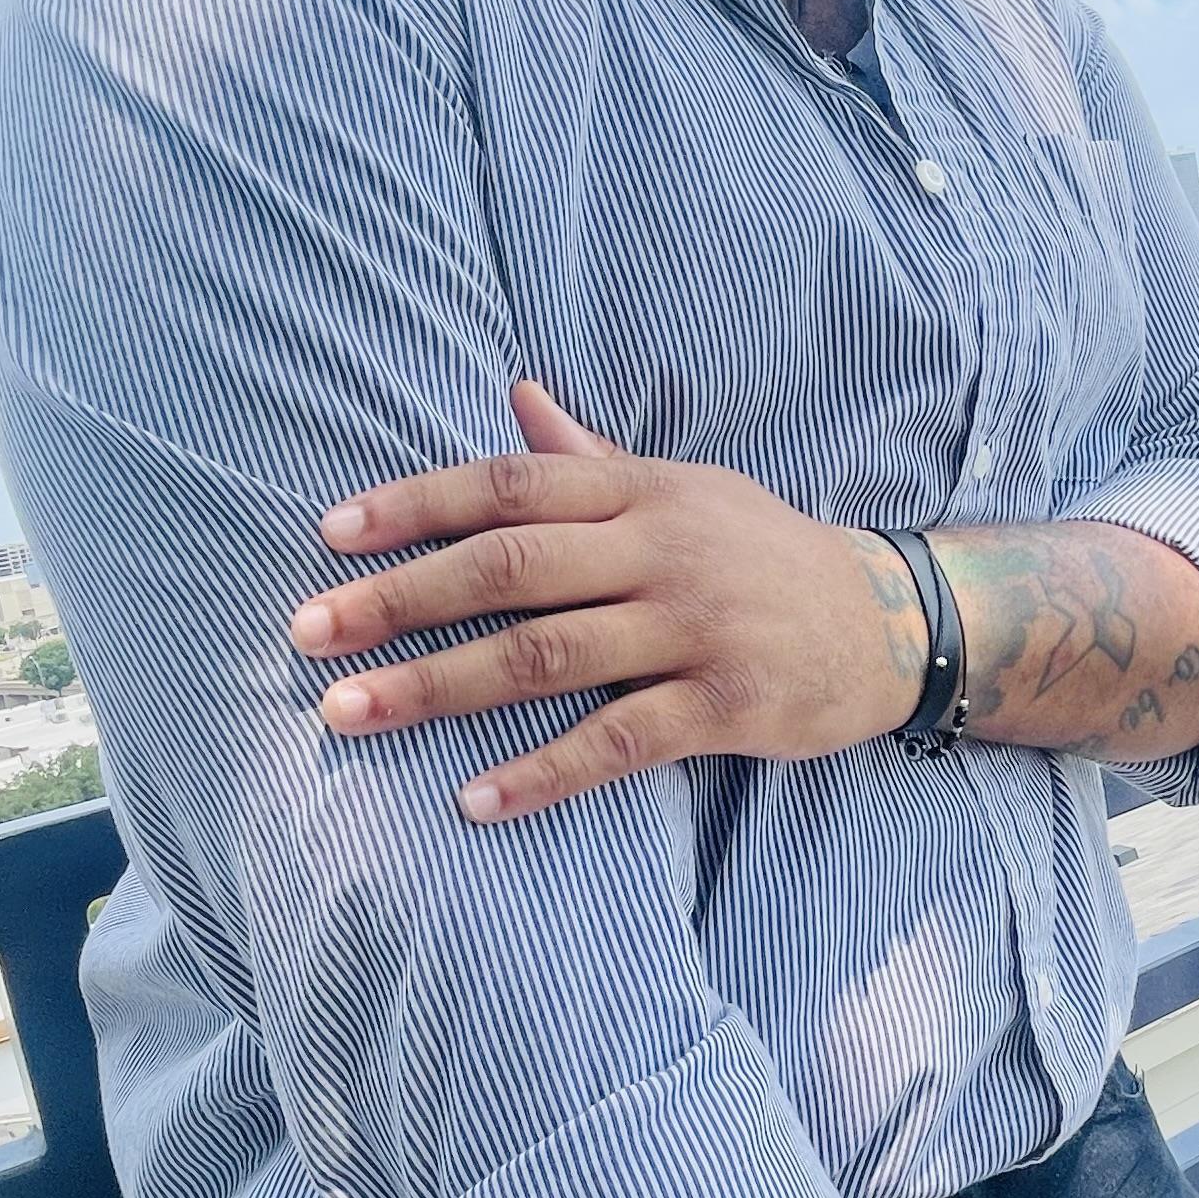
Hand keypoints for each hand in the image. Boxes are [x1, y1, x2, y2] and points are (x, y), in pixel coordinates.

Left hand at [291, 382, 928, 819]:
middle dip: (397, 599)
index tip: (331, 535)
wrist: (891, 620)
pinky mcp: (725, 705)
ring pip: (543, 655)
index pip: (508, 486)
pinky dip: (541, 772)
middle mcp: (659, 549)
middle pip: (506, 569)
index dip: (415, 506)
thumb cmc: (762, 554)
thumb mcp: (683, 489)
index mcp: (640, 489)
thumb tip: (512, 396)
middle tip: (307, 632)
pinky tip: (475, 800)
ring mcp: (693, 627)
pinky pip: (617, 742)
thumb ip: (589, 457)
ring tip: (348, 712)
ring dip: (436, 686)